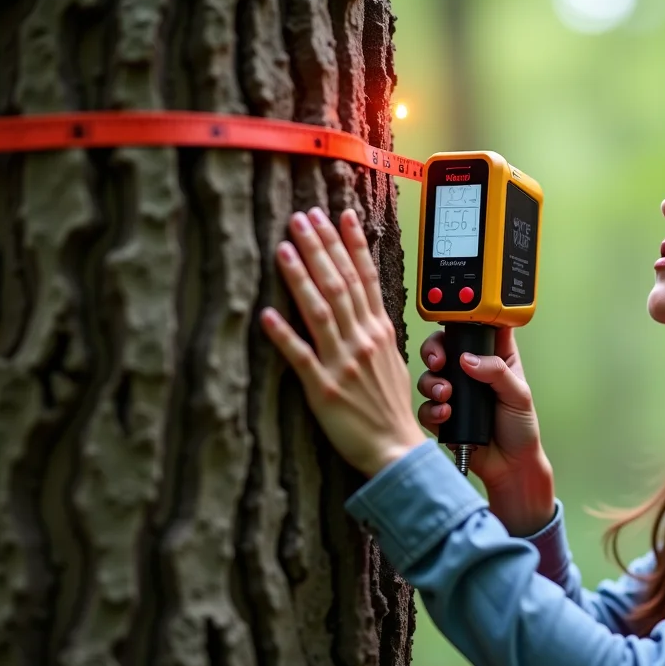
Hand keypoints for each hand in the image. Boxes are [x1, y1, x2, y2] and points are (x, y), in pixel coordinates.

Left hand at [261, 207, 427, 476]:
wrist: (397, 451)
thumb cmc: (391, 410)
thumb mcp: (390, 361)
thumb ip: (372, 331)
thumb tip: (360, 306)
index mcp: (379, 332)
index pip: (365, 277)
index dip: (351, 243)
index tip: (339, 214)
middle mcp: (362, 341)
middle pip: (340, 283)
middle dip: (320, 246)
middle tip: (301, 217)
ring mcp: (342, 363)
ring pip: (320, 310)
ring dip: (301, 276)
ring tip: (284, 246)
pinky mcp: (322, 389)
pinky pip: (300, 357)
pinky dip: (284, 334)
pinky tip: (267, 313)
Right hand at [418, 327, 554, 535]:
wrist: (509, 466)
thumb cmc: (520, 429)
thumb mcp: (519, 395)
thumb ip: (496, 372)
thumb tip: (468, 360)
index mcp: (495, 359)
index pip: (477, 329)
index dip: (465, 321)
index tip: (456, 324)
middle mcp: (472, 372)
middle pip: (444, 347)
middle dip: (435, 350)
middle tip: (438, 360)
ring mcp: (455, 393)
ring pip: (430, 374)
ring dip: (432, 381)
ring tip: (446, 394)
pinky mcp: (442, 415)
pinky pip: (426, 405)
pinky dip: (431, 408)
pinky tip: (445, 414)